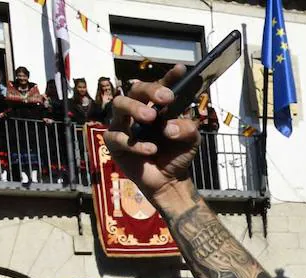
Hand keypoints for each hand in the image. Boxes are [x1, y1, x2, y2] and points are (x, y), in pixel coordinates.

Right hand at [103, 67, 200, 203]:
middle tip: (166, 98)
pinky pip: (117, 137)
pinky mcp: (114, 144)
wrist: (169, 180)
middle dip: (150, 90)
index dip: (169, 77)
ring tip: (150, 117)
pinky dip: (135, 144)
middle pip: (136, 90)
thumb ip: (188, 129)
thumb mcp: (191, 140)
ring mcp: (123, 125)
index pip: (161, 87)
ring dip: (135, 108)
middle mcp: (138, 110)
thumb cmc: (177, 154)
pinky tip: (151, 149)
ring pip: (119, 105)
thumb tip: (170, 127)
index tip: (181, 70)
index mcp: (158, 106)